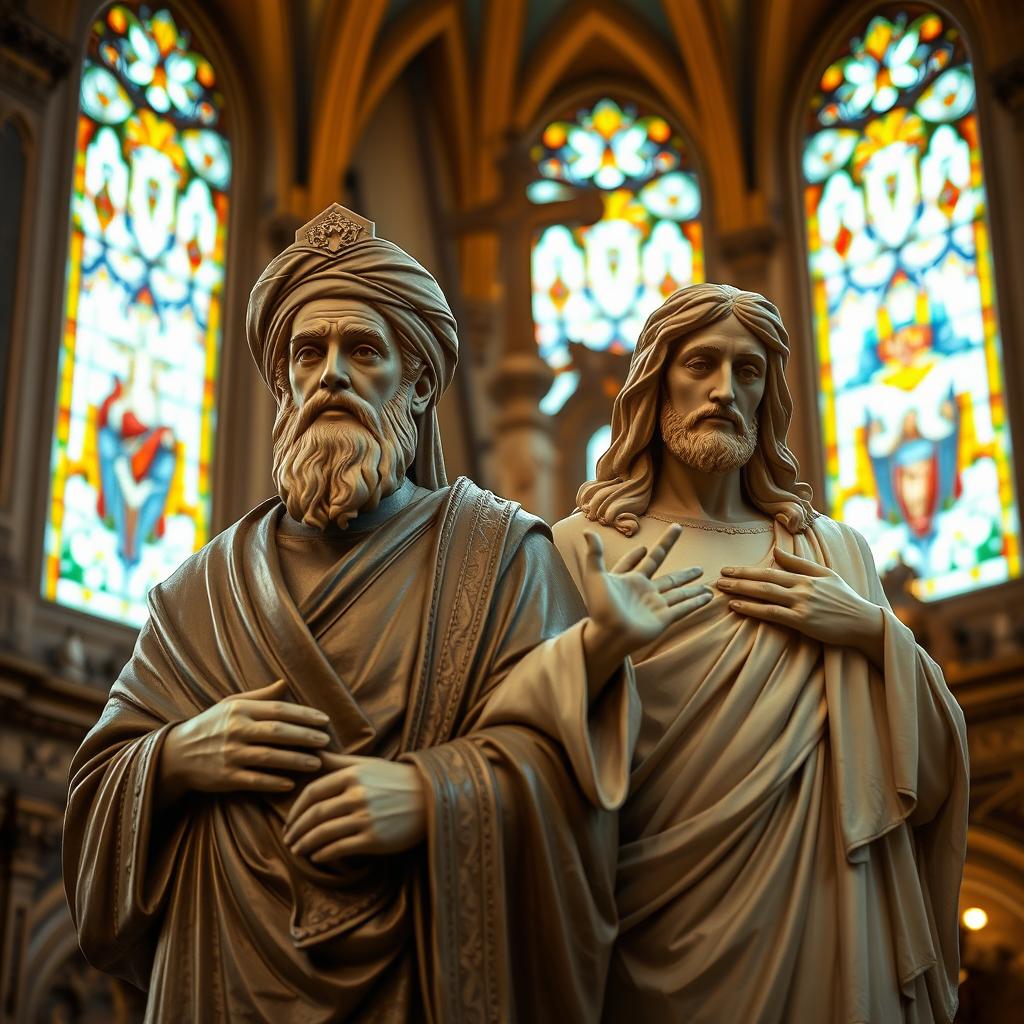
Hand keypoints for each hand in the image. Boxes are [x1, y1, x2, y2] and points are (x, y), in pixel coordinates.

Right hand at [158, 680, 330, 801]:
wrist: (176, 754)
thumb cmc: (211, 725)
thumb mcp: (231, 704)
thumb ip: (261, 696)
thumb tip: (286, 682)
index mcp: (240, 709)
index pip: (279, 709)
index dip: (304, 715)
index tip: (324, 720)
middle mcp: (235, 730)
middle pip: (278, 732)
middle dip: (305, 736)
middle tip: (326, 740)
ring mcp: (229, 754)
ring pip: (269, 757)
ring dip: (295, 760)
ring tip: (317, 762)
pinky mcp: (225, 777)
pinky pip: (254, 780)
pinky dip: (274, 782)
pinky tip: (292, 783)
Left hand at [283, 752, 425, 861]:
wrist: (431, 798)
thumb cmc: (396, 780)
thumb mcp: (368, 764)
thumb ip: (338, 762)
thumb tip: (313, 753)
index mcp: (353, 774)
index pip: (313, 793)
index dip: (296, 810)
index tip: (289, 821)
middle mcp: (357, 794)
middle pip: (315, 814)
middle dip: (297, 830)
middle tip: (288, 840)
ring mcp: (366, 817)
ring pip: (324, 833)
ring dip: (306, 844)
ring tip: (298, 851)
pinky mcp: (374, 838)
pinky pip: (340, 848)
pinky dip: (323, 854)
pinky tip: (317, 857)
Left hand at [580, 523, 711, 660]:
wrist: (608, 635)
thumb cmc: (599, 607)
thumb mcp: (595, 576)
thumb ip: (595, 554)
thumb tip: (588, 531)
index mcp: (631, 580)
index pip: (643, 562)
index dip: (643, 555)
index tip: (645, 547)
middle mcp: (646, 592)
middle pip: (670, 578)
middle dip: (685, 574)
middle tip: (699, 565)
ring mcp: (656, 606)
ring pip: (680, 594)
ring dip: (694, 589)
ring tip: (708, 583)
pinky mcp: (663, 619)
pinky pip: (683, 608)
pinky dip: (696, 602)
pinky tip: (707, 596)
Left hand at [717, 547, 883, 662]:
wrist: (865, 623)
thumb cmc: (846, 599)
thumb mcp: (826, 575)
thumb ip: (800, 564)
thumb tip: (776, 552)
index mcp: (806, 577)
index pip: (770, 571)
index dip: (747, 570)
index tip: (728, 569)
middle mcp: (801, 588)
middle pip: (763, 580)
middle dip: (738, 578)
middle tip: (717, 577)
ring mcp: (801, 604)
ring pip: (764, 594)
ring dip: (740, 591)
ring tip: (721, 589)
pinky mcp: (802, 621)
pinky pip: (771, 613)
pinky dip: (752, 609)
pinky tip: (736, 606)